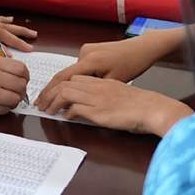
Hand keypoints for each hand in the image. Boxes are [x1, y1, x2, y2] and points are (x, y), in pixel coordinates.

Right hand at [0, 56, 28, 119]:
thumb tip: (11, 72)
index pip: (21, 69)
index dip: (25, 75)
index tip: (22, 79)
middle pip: (21, 85)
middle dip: (21, 89)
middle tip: (15, 91)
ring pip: (15, 100)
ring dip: (13, 101)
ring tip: (5, 99)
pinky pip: (4, 111)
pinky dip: (4, 109)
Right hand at [36, 34, 173, 108]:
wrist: (142, 47)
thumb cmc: (132, 65)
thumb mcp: (112, 82)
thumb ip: (91, 91)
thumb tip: (74, 103)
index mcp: (89, 61)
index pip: (62, 79)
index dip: (50, 93)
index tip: (42, 104)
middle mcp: (84, 53)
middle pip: (62, 75)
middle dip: (50, 91)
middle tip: (40, 104)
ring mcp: (86, 49)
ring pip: (71, 72)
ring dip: (61, 86)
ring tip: (51, 100)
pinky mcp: (90, 50)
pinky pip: (78, 67)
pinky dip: (71, 79)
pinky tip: (67, 89)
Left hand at [39, 75, 191, 135]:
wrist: (153, 108)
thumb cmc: (139, 104)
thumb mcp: (118, 93)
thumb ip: (102, 94)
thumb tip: (87, 103)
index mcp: (101, 80)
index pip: (73, 77)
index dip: (59, 85)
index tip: (50, 94)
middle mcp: (97, 86)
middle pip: (65, 83)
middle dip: (49, 93)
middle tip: (41, 103)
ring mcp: (97, 97)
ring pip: (66, 93)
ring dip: (53, 102)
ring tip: (47, 110)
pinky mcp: (99, 111)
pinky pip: (76, 108)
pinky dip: (68, 112)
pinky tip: (65, 116)